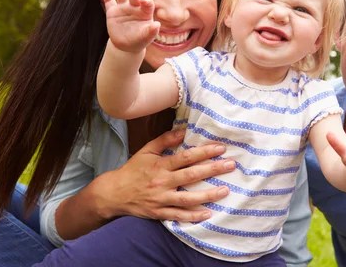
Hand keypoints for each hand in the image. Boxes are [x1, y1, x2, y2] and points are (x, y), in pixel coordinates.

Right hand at [100, 0, 160, 52]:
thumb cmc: (140, 40)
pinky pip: (109, 1)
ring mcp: (124, 8)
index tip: (143, 1)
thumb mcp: (146, 37)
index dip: (146, 1)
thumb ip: (152, 31)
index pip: (148, 3)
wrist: (127, 46)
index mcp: (145, 12)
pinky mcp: (113, 11)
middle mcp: (135, 7)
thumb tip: (157, 25)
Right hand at [100, 130, 235, 221]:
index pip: (186, 157)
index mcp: (161, 165)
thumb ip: (165, 140)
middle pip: (191, 175)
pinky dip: (192, 216)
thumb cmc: (133, 170)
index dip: (204, 152)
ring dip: (208, 195)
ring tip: (225, 190)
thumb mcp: (147, 151)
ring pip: (187, 198)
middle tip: (231, 165)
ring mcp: (161, 199)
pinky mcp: (159, 213)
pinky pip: (178, 215)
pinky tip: (208, 214)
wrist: (113, 193)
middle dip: (213, 169)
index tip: (221, 148)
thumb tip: (183, 130)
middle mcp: (162, 182)